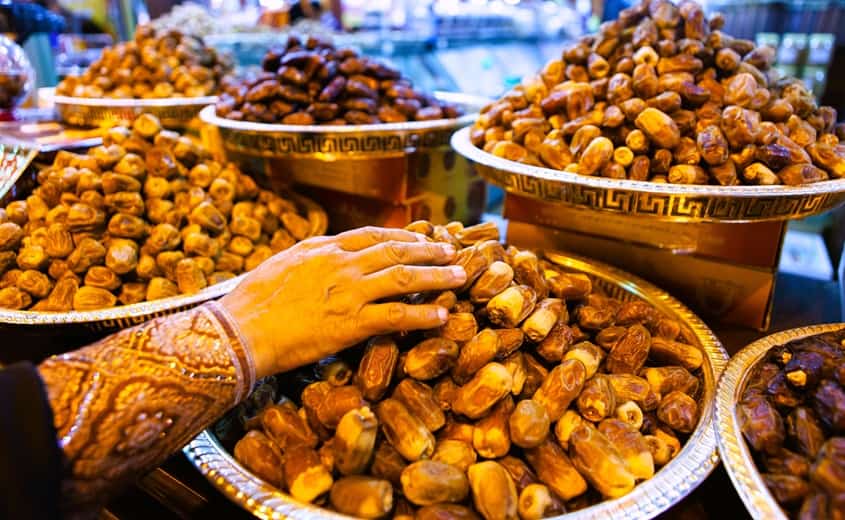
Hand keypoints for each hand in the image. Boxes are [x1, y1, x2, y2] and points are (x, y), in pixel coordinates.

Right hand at [220, 226, 466, 377]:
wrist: (240, 330)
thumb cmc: (251, 302)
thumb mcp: (281, 265)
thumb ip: (310, 258)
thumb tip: (325, 256)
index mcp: (323, 249)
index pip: (372, 235)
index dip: (402, 236)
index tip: (421, 236)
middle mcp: (341, 264)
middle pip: (396, 250)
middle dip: (429, 250)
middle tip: (452, 252)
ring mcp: (349, 292)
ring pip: (404, 277)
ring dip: (437, 275)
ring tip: (460, 277)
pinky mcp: (351, 323)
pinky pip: (397, 315)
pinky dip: (424, 314)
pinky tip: (442, 315)